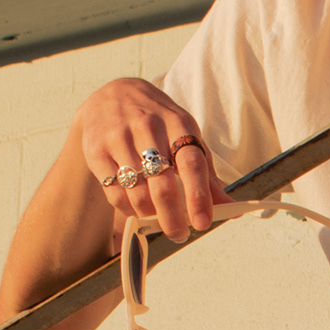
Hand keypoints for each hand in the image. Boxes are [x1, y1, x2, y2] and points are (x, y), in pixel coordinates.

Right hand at [76, 76, 225, 244]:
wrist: (113, 95)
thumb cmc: (158, 123)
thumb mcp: (186, 137)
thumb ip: (206, 174)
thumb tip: (232, 209)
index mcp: (178, 124)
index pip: (192, 164)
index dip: (198, 197)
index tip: (202, 223)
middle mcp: (149, 128)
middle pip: (163, 185)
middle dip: (173, 218)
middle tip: (179, 234)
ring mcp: (120, 137)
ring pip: (138, 194)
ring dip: (150, 215)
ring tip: (156, 217)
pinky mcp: (97, 150)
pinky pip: (115, 193)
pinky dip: (128, 209)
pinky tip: (135, 205)